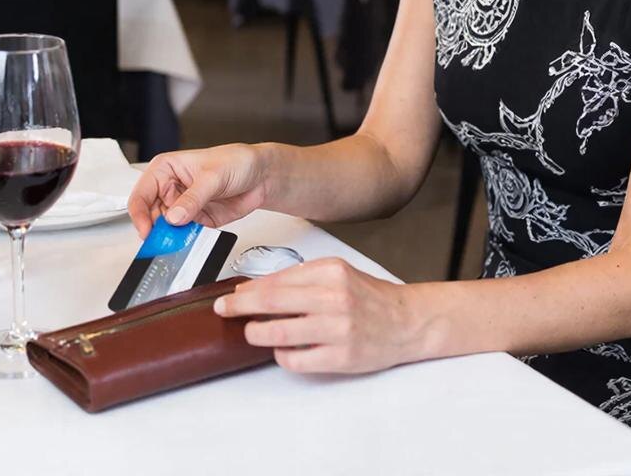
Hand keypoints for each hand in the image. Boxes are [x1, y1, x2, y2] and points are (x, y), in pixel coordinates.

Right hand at [127, 144, 268, 236]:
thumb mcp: (213, 176)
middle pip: (151, 215)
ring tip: (179, 245)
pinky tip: (192, 244)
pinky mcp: (196, 221)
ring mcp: (183, 206)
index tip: (147, 231)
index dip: (140, 214)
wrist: (262, 175)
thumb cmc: (237, 161)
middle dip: (156, 231)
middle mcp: (171, 188)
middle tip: (163, 244)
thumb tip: (174, 217)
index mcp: (166, 169)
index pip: (142, 194)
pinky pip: (185, 236)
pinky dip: (186, 242)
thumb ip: (193, 198)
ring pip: (166, 229)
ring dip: (171, 239)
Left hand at [214, 258, 418, 373]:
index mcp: (330, 271)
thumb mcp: (337, 273)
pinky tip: (282, 350)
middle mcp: (334, 297)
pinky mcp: (341, 357)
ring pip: (281, 333)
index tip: (231, 295)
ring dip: (257, 332)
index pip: (277, 280)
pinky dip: (282, 355)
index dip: (248, 289)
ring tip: (250, 332)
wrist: (406, 321)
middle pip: (273, 302)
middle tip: (224, 310)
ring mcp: (338, 329)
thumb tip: (257, 288)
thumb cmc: (367, 297)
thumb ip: (301, 279)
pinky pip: (298, 360)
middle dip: (241, 306)